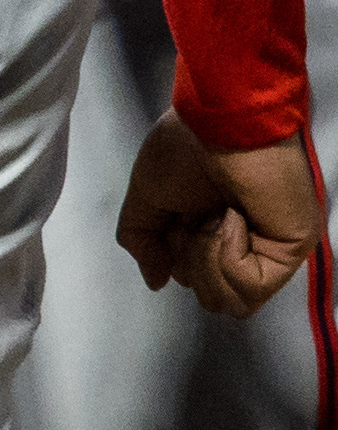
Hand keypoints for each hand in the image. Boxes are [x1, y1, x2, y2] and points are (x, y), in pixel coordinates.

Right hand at [118, 111, 323, 316]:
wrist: (219, 127)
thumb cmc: (185, 149)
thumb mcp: (147, 195)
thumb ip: (142, 240)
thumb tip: (156, 281)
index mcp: (211, 234)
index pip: (192, 280)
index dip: (176, 257)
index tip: (177, 220)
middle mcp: (244, 248)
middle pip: (211, 299)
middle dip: (191, 263)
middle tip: (195, 221)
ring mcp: (269, 253)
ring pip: (230, 302)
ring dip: (207, 260)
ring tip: (214, 218)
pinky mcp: (287, 253)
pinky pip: (248, 284)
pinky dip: (228, 252)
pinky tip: (232, 218)